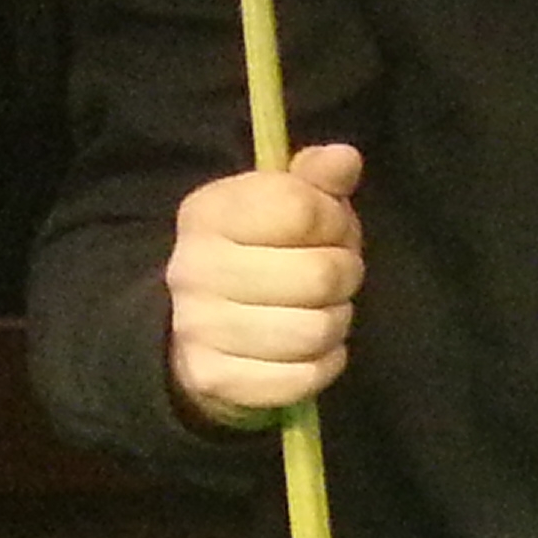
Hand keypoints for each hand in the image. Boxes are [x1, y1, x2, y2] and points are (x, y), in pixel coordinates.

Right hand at [165, 142, 366, 428]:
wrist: (204, 327)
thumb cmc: (264, 251)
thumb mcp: (287, 202)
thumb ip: (318, 177)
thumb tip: (345, 158)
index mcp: (209, 212)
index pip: (299, 208)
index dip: (333, 219)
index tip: (326, 227)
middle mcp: (192, 268)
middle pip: (320, 274)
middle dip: (345, 273)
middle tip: (332, 274)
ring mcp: (198, 328)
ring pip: (316, 330)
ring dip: (335, 320)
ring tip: (320, 308)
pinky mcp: (216, 379)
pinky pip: (304, 376)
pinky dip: (324, 362)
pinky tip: (309, 347)